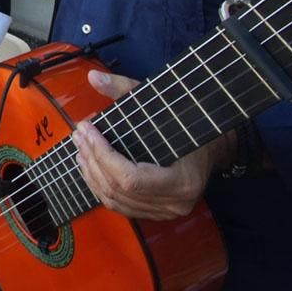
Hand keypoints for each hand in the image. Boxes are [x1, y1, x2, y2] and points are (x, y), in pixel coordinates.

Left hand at [73, 70, 231, 220]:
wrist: (211, 149)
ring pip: (115, 200)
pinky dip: (99, 187)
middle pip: (118, 189)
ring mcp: (165, 213)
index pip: (130, 178)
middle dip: (92, 159)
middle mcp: (174, 204)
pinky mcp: (155, 213)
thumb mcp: (159, 104)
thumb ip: (124, 89)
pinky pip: (119, 206)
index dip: (102, 155)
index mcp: (181, 182)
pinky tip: (89, 167)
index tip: (86, 128)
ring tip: (80, 148)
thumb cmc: (186, 125)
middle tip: (80, 134)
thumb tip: (92, 77)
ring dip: (91, 173)